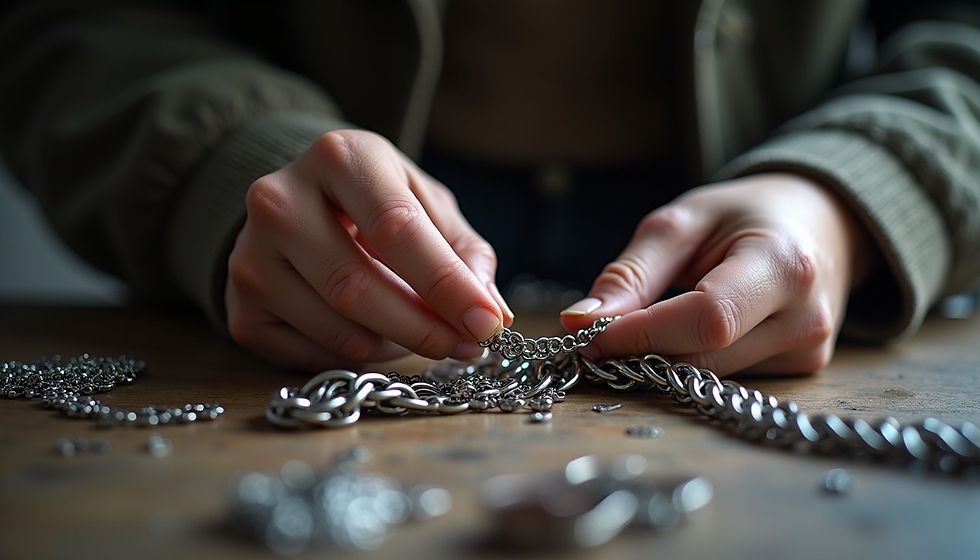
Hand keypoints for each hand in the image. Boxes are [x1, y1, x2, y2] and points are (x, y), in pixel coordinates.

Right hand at [225, 130, 511, 370]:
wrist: (301, 205)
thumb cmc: (376, 205)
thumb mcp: (427, 206)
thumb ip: (464, 252)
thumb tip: (491, 312)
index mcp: (339, 158)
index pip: (396, 228)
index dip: (445, 283)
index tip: (486, 322)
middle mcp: (279, 199)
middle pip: (356, 286)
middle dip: (423, 328)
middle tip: (466, 346)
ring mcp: (249, 255)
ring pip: (335, 328)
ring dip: (393, 345)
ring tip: (420, 332)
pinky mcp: (238, 305)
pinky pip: (310, 354)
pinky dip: (356, 356)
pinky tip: (373, 334)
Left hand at [560, 173, 875, 375]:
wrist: (820, 222)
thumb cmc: (746, 214)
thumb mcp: (683, 222)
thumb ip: (633, 273)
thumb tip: (581, 322)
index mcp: (784, 264)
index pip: (707, 318)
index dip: (641, 332)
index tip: (585, 331)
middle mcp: (806, 317)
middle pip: (704, 355)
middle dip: (639, 350)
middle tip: (594, 333)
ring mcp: (808, 351)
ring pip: (709, 374)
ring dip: (661, 358)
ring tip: (639, 325)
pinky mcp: (800, 369)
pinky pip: (725, 375)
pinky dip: (690, 358)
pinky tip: (683, 332)